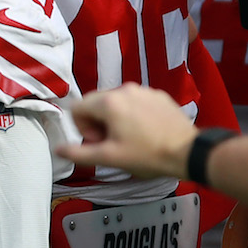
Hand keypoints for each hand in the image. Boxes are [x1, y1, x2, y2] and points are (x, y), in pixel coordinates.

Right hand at [56, 83, 197, 179]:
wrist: (189, 153)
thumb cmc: (147, 155)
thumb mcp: (110, 158)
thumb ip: (79, 153)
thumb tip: (57, 149)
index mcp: (108, 102)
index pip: (77, 107)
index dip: (83, 128)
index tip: (100, 142)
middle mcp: (124, 89)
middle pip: (96, 103)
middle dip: (98, 122)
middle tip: (114, 142)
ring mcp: (144, 90)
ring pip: (116, 102)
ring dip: (116, 118)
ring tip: (131, 138)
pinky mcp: (159, 95)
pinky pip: (136, 101)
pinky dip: (134, 114)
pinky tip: (147, 131)